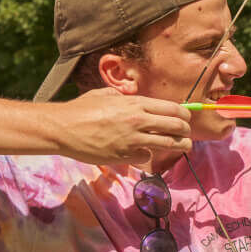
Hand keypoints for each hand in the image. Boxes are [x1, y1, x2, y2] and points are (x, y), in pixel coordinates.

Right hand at [51, 88, 191, 164]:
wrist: (62, 128)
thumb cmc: (81, 109)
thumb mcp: (105, 95)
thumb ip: (124, 98)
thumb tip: (135, 99)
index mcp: (136, 103)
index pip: (173, 108)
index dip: (185, 115)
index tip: (187, 119)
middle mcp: (138, 120)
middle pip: (177, 126)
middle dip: (186, 131)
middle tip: (187, 134)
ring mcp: (133, 139)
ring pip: (169, 143)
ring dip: (180, 145)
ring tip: (184, 146)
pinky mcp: (125, 155)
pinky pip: (146, 156)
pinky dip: (146, 155)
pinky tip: (140, 152)